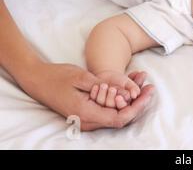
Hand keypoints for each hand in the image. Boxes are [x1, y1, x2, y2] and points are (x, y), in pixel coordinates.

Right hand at [19, 62, 153, 130]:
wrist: (38, 80)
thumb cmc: (58, 76)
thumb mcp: (82, 77)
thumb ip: (103, 87)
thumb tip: (124, 94)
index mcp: (86, 113)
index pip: (119, 118)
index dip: (137, 107)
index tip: (148, 93)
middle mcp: (87, 121)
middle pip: (121, 119)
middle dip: (138, 103)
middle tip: (150, 87)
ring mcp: (86, 120)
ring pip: (115, 116)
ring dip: (131, 102)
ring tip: (142, 84)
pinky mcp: (87, 114)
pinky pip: (108, 111)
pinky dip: (120, 101)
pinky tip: (129, 88)